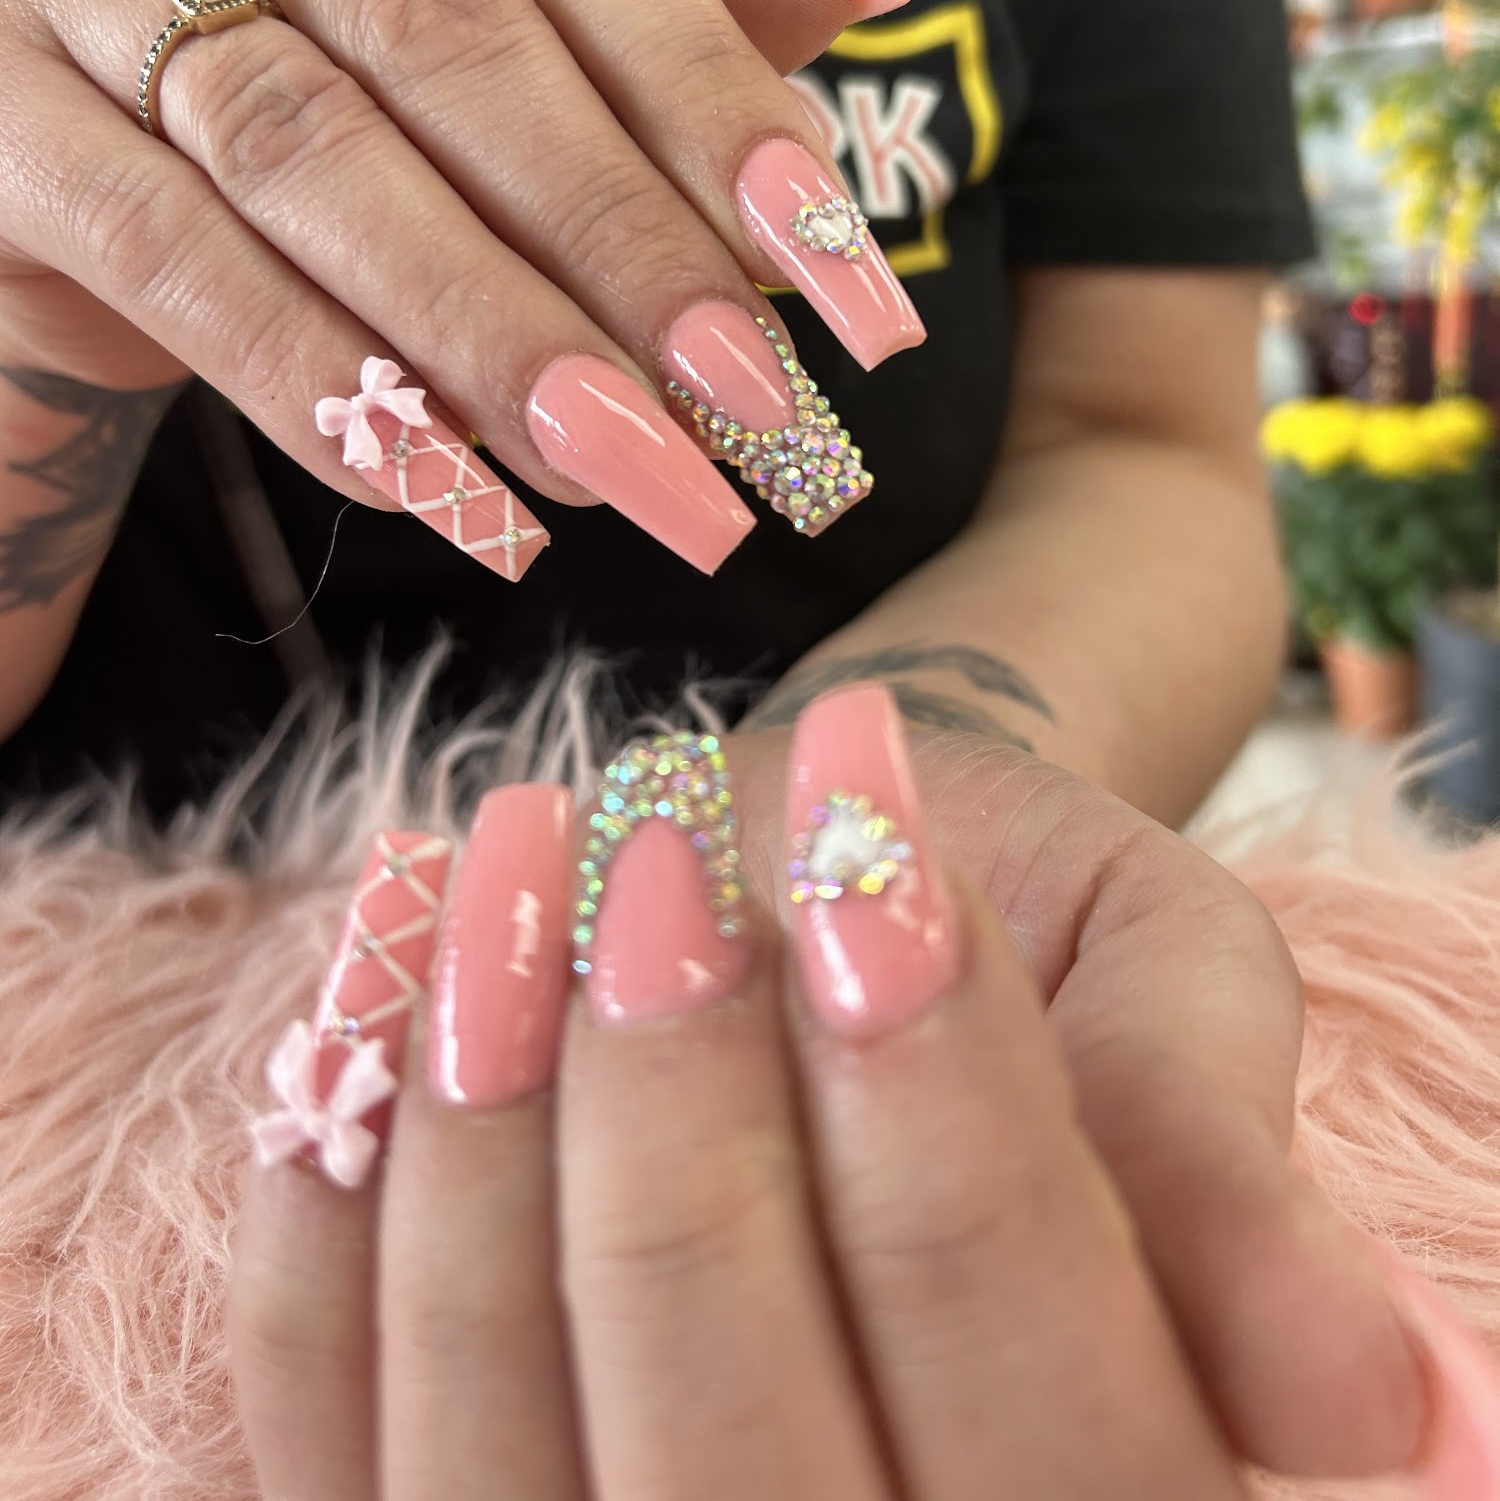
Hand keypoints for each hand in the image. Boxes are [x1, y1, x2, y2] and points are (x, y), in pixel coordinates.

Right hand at [0, 0, 918, 574]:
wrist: (77, 134)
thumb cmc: (331, 69)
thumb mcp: (498, 15)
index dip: (725, 115)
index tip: (853, 298)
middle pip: (454, 41)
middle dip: (622, 245)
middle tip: (751, 417)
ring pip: (314, 154)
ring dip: (488, 333)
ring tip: (629, 472)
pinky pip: (174, 254)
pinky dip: (321, 384)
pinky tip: (451, 492)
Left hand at [226, 686, 1451, 1499]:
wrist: (836, 916)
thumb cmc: (1026, 941)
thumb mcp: (1168, 986)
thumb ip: (1223, 1160)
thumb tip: (1373, 1404)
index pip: (1057, 1415)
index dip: (962, 1143)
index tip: (881, 870)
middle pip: (745, 1452)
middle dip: (684, 1124)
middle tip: (658, 869)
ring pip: (504, 1455)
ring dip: (487, 1130)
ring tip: (509, 863)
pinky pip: (325, 1423)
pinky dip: (333, 1195)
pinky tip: (384, 984)